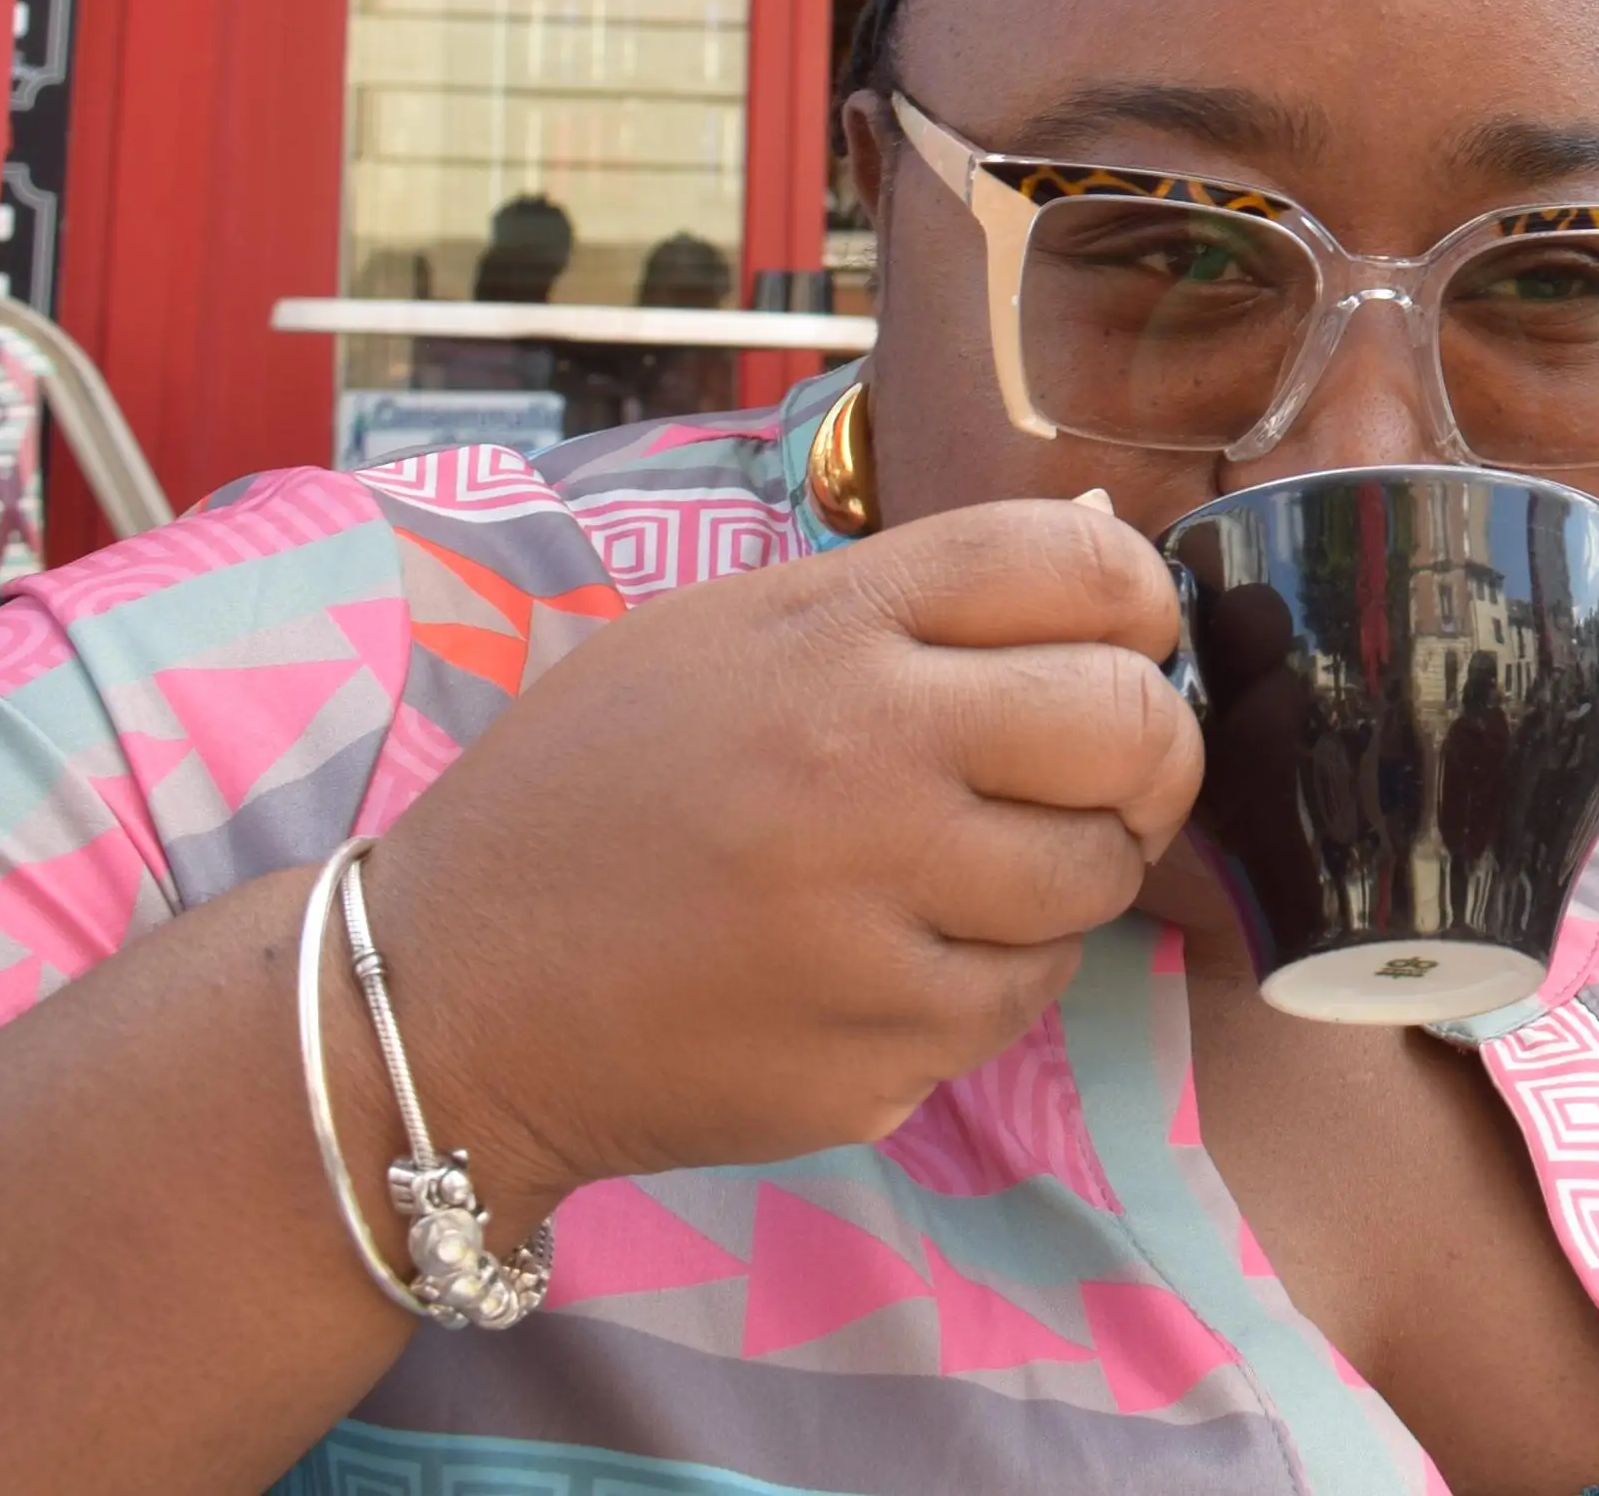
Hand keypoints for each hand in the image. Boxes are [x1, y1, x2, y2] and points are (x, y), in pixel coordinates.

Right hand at [357, 495, 1204, 1207]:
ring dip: (1074, 870)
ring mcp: (874, 917)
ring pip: (1096, 878)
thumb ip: (911, 599)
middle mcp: (864, 760)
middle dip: (1150, 746)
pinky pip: (1024, 999)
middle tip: (1107, 768)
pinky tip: (907, 956)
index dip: (1138, 600)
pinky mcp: (876, 1051)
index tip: (1129, 641)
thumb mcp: (725, 638)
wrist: (448, 996)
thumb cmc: (595, 794)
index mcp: (828, 630)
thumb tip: (1109, 548)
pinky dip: (998, 977)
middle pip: (1129, 723)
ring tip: (978, 866)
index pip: (1078, 564)